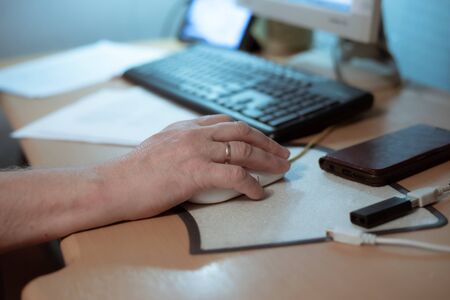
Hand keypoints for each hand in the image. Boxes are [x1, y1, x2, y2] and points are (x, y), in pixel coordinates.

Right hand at [98, 115, 289, 220]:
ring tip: (280, 169)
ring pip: (243, 149)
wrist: (112, 185)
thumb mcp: (158, 148)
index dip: (249, 130)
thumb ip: (180, 146)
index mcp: (184, 128)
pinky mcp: (195, 172)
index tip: (261, 139)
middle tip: (281, 153)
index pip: (225, 122)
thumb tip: (197, 156)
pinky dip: (251, 183)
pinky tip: (258, 192)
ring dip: (267, 160)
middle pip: (241, 131)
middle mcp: (193, 134)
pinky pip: (234, 175)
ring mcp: (195, 151)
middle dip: (266, 141)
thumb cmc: (132, 173)